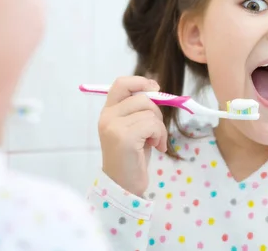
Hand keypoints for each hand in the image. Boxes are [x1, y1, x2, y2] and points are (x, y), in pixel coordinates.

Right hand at [98, 76, 166, 195]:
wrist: (124, 186)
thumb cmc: (132, 157)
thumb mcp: (134, 128)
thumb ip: (139, 109)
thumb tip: (155, 87)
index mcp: (108, 112)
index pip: (121, 83)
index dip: (140, 81)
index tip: (155, 88)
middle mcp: (107, 117)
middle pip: (142, 97)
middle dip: (157, 112)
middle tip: (156, 131)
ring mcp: (114, 126)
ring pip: (150, 112)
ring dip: (160, 128)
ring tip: (155, 142)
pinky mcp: (124, 137)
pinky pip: (152, 125)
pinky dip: (160, 136)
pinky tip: (157, 147)